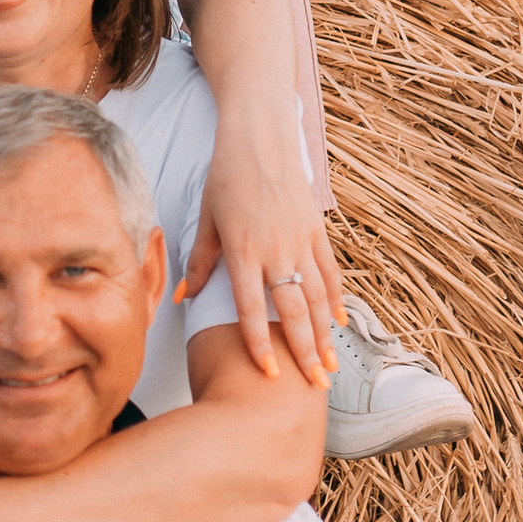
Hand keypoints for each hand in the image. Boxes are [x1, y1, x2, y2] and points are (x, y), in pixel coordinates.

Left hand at [180, 122, 343, 384]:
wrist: (260, 135)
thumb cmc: (226, 176)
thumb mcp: (207, 217)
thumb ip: (201, 261)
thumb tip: (184, 298)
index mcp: (244, 250)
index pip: (252, 309)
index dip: (259, 345)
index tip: (268, 375)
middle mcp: (276, 249)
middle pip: (293, 311)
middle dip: (304, 352)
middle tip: (315, 385)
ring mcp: (300, 239)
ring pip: (317, 295)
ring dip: (324, 334)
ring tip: (330, 365)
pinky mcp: (316, 228)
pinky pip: (329, 270)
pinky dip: (334, 298)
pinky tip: (338, 322)